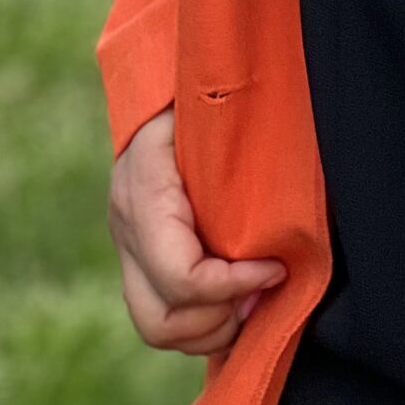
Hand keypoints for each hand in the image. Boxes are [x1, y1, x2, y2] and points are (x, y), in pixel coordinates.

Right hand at [108, 106, 286, 356]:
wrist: (158, 76)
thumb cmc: (202, 87)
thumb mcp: (217, 105)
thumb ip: (242, 148)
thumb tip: (280, 215)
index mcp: (146, 190)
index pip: (181, 276)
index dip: (234, 285)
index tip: (277, 267)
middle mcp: (126, 226)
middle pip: (160, 321)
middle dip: (218, 319)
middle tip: (262, 292)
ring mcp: (125, 245)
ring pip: (157, 327)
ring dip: (212, 328)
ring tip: (253, 300)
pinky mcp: (135, 256)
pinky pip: (161, 312)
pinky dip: (203, 322)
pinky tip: (240, 301)